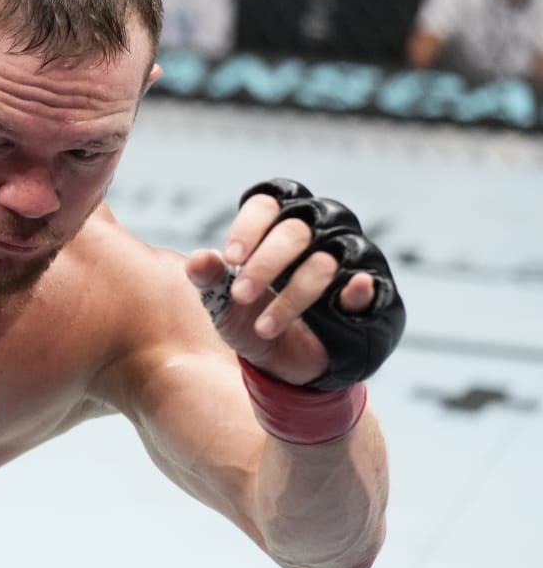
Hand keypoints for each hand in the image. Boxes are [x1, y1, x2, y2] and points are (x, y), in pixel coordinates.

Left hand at [187, 179, 404, 389]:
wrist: (282, 364)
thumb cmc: (250, 318)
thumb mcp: (222, 303)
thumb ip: (208, 278)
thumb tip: (198, 259)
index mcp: (276, 226)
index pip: (266, 204)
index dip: (248, 227)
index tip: (231, 259)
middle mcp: (317, 233)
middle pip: (294, 231)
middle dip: (264, 265)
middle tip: (241, 296)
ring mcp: (347, 259)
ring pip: (323, 262)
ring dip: (291, 296)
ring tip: (263, 328)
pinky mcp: (370, 291)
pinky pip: (370, 286)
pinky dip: (358, 290)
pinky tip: (349, 294)